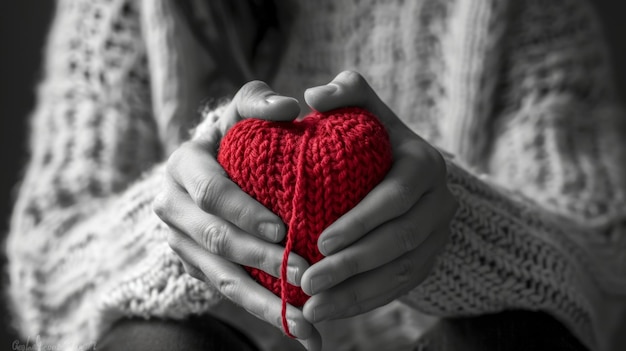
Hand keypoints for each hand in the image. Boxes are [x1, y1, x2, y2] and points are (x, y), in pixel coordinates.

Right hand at [154, 81, 321, 350]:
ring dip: (265, 304)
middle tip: (304, 274)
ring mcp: (183, 244)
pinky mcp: (198, 267)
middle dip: (260, 260)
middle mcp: (174, 208)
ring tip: (307, 326)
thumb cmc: (234, 133)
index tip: (284, 229)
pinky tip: (301, 330)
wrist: (209, 164)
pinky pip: (230, 294)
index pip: (211, 193)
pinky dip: (265, 312)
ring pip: (222, 279)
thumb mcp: (240, 108)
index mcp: (184, 167)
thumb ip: (260, 100)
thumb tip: (291, 106)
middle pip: (216, 242)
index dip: (244, 212)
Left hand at [300, 71, 457, 322]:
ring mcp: (438, 235)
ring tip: (313, 308)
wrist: (402, 172)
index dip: (361, 221)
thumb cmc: (370, 137)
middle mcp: (439, 202)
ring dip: (356, 294)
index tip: (321, 241)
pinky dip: (365, 303)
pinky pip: (400, 289)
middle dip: (353, 265)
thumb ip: (345, 92)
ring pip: (401, 273)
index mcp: (424, 164)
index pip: (396, 197)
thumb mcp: (364, 107)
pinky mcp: (429, 260)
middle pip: (399, 241)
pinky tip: (331, 312)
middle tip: (309, 281)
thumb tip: (313, 96)